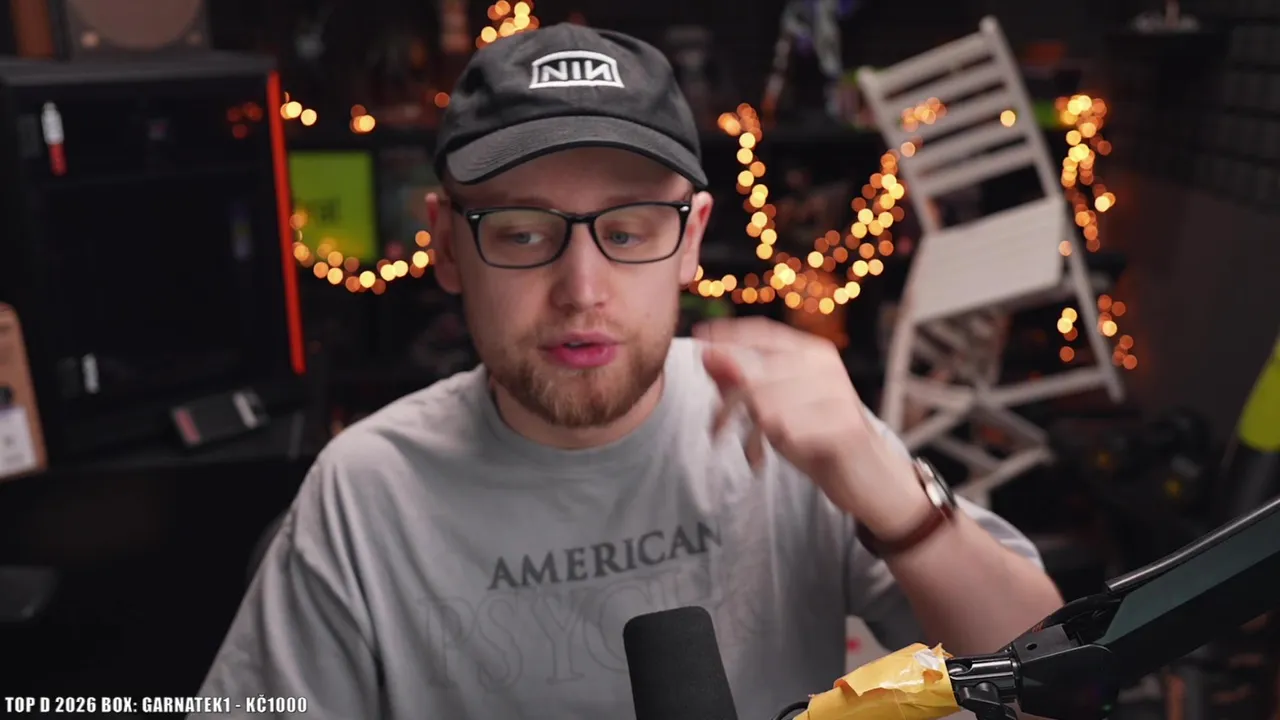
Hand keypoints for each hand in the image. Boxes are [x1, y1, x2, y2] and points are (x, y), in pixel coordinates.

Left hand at [694, 317, 928, 537]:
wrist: (869, 479)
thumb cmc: (816, 438)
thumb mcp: (772, 409)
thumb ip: (740, 382)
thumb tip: (706, 354)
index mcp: (811, 353)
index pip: (764, 332)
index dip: (728, 334)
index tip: (698, 338)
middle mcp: (826, 367)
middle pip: (755, 374)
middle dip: (727, 405)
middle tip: (715, 431)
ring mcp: (838, 394)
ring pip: (768, 405)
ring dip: (749, 434)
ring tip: (751, 451)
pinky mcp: (845, 426)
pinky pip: (789, 431)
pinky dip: (771, 447)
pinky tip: (767, 459)